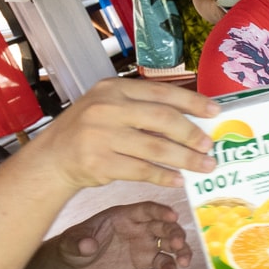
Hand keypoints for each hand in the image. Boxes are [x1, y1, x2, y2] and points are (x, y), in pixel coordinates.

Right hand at [20, 78, 217, 193]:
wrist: (53, 158)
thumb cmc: (89, 131)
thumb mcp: (109, 107)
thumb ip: (142, 107)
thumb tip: (193, 118)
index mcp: (113, 89)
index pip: (161, 92)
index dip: (192, 102)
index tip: (216, 111)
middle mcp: (106, 108)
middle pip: (162, 119)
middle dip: (192, 134)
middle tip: (210, 146)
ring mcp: (101, 136)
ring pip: (155, 148)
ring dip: (185, 159)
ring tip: (205, 166)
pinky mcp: (99, 163)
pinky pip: (142, 170)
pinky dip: (164, 176)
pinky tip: (179, 179)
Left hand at [54, 202, 192, 268]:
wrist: (77, 261)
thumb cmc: (75, 243)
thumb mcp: (72, 241)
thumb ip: (80, 241)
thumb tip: (88, 245)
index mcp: (125, 215)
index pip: (148, 209)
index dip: (161, 211)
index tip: (173, 215)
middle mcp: (140, 226)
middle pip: (165, 225)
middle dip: (175, 232)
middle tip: (178, 244)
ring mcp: (145, 243)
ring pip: (171, 243)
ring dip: (181, 250)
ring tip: (184, 263)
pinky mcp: (146, 260)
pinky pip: (163, 262)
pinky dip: (169, 267)